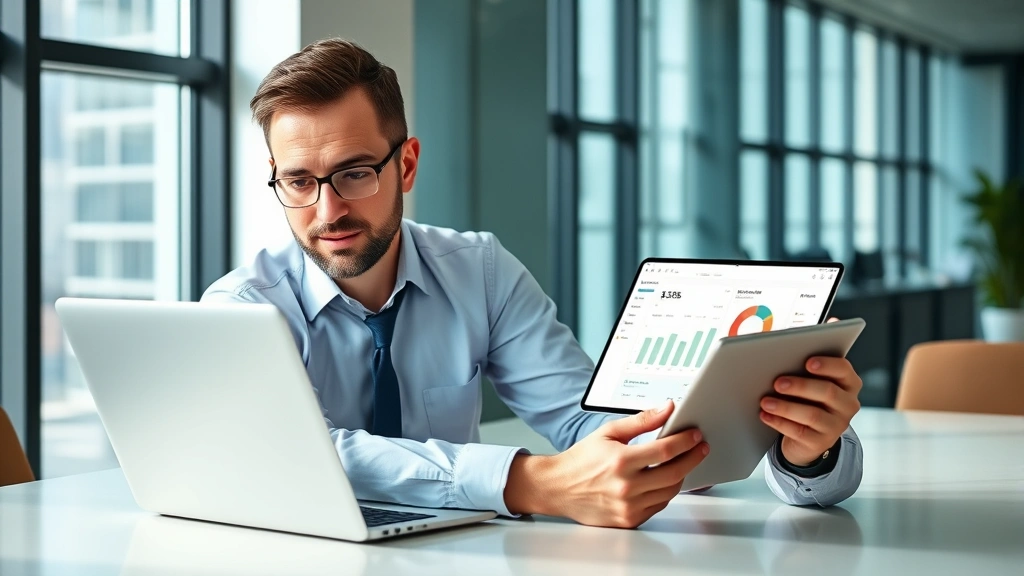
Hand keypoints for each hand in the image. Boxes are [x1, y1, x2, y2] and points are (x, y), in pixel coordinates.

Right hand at [504, 400, 708, 527]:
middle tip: (700, 447)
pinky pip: (659, 506)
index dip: (685, 441)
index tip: (696, 435)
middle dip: (693, 458)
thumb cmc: (580, 460)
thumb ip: (641, 421)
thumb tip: (667, 409)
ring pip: (670, 492)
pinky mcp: (629, 520)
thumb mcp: (608, 432)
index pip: (665, 451)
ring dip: (682, 475)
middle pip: (674, 473)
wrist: (558, 488)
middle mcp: (626, 487)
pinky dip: (666, 492)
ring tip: (683, 462)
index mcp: (621, 461)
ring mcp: (628, 507)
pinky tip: (665, 480)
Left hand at [759, 355, 861, 465]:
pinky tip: (765, 415)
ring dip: (786, 407)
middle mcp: (847, 404)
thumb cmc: (807, 399)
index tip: (808, 363)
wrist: (809, 435)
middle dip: (800, 386)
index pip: (843, 370)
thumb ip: (802, 370)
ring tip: (765, 402)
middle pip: (828, 392)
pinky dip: (779, 422)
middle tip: (778, 383)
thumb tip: (777, 358)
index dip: (827, 365)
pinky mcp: (822, 442)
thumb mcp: (810, 383)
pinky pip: (799, 432)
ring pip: (812, 415)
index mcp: (848, 383)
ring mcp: (837, 425)